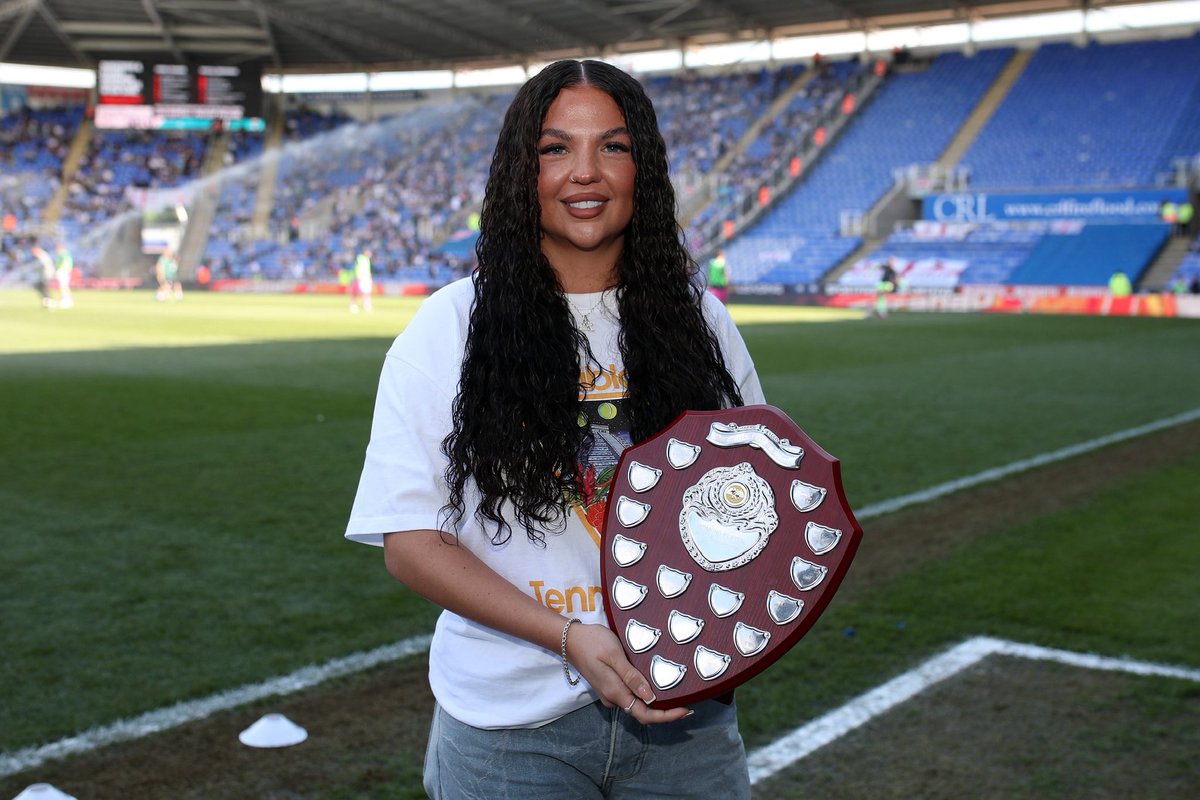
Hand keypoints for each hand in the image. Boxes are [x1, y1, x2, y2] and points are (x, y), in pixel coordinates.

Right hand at [566, 622, 691, 723]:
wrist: (569, 638)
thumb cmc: (593, 642)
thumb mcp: (614, 655)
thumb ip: (631, 677)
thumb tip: (651, 697)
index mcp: (616, 692)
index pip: (645, 714)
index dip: (667, 716)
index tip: (686, 710)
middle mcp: (613, 698)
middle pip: (643, 712)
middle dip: (665, 711)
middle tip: (688, 702)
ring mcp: (610, 693)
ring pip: (637, 704)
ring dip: (656, 702)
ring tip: (677, 692)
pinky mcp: (609, 685)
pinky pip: (631, 695)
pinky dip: (645, 693)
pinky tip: (657, 683)